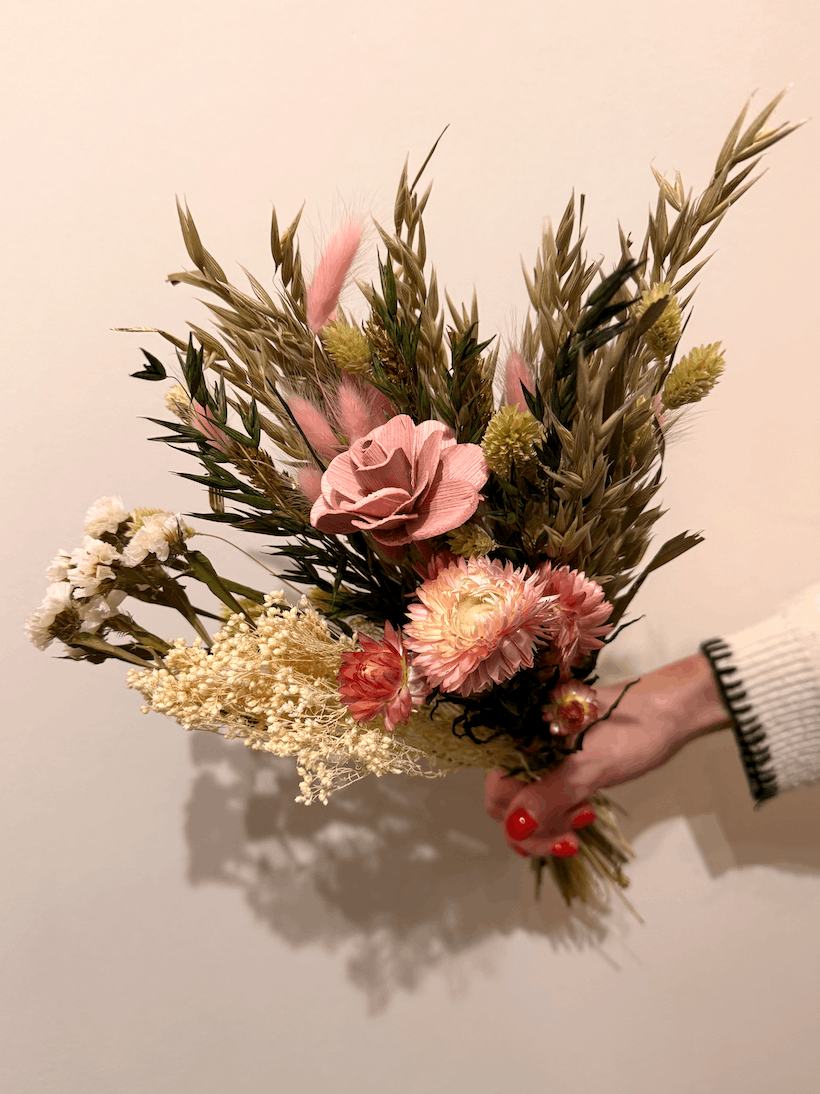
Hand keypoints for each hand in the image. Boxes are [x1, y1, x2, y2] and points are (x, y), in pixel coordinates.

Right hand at [485, 653, 731, 857]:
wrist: (669, 711)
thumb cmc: (633, 731)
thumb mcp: (592, 766)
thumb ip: (549, 796)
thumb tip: (513, 828)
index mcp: (520, 733)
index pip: (499, 792)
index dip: (522, 821)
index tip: (562, 836)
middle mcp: (522, 742)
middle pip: (509, 803)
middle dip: (539, 827)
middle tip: (574, 837)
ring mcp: (540, 753)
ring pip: (528, 804)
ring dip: (551, 823)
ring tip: (585, 821)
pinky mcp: (558, 762)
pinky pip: (545, 796)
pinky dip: (560, 812)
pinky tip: (584, 813)